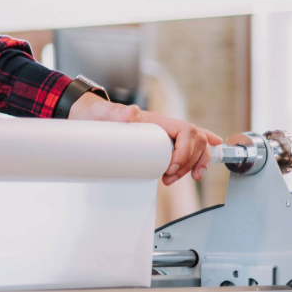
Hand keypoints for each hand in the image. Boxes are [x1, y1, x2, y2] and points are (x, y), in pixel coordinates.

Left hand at [69, 94, 222, 186]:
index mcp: (158, 120)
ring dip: (194, 165)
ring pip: (197, 146)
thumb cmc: (99, 114)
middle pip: (196, 140)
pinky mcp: (162, 145)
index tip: (170, 167)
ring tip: (174, 179)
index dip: (185, 151)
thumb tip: (132, 112)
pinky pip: (188, 148)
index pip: (187, 131)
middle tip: (168, 178)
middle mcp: (165, 126)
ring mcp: (165, 135)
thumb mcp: (106, 113)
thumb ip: (118, 113)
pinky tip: (201, 168)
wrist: (90, 115)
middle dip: (189, 162)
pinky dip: (199, 157)